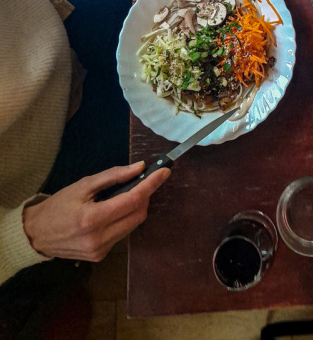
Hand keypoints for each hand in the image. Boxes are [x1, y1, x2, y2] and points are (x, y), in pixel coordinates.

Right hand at [22, 162, 169, 261]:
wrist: (36, 235)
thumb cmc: (58, 206)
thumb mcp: (83, 185)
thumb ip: (113, 176)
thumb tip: (139, 168)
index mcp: (92, 219)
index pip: (132, 201)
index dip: (151, 185)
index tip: (164, 171)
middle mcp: (99, 239)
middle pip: (138, 215)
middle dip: (145, 195)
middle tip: (144, 181)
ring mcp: (100, 251)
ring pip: (133, 225)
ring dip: (136, 207)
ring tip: (128, 194)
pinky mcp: (100, 256)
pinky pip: (122, 234)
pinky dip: (125, 219)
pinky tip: (115, 211)